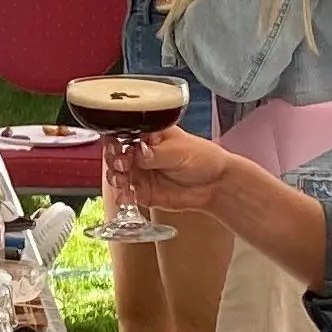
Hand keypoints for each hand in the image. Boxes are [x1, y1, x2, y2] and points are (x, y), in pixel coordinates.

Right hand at [125, 125, 252, 216]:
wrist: (216, 185)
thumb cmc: (203, 158)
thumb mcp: (178, 150)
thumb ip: (155, 153)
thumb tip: (136, 152)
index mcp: (149, 136)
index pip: (124, 134)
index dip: (117, 140)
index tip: (117, 146)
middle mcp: (141, 155)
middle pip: (117, 155)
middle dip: (115, 160)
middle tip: (123, 164)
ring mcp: (141, 174)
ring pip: (117, 175)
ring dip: (116, 178)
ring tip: (122, 180)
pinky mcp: (144, 193)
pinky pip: (126, 195)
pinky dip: (122, 196)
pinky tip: (125, 196)